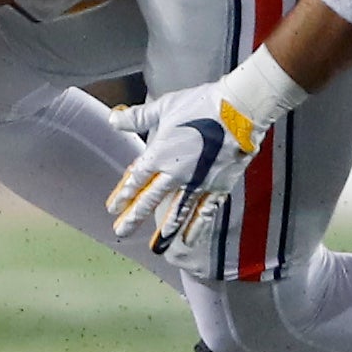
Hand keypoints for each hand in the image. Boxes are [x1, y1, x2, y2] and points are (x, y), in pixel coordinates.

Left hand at [106, 81, 269, 259]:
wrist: (238, 110)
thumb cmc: (201, 104)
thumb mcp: (164, 107)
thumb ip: (137, 117)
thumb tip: (114, 118)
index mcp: (160, 154)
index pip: (136, 180)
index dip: (123, 195)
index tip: (112, 208)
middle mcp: (176, 174)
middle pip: (150, 200)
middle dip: (134, 217)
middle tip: (122, 232)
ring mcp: (198, 183)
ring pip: (177, 212)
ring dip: (164, 230)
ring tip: (155, 247)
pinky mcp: (219, 186)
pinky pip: (204, 211)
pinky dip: (196, 227)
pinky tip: (189, 240)